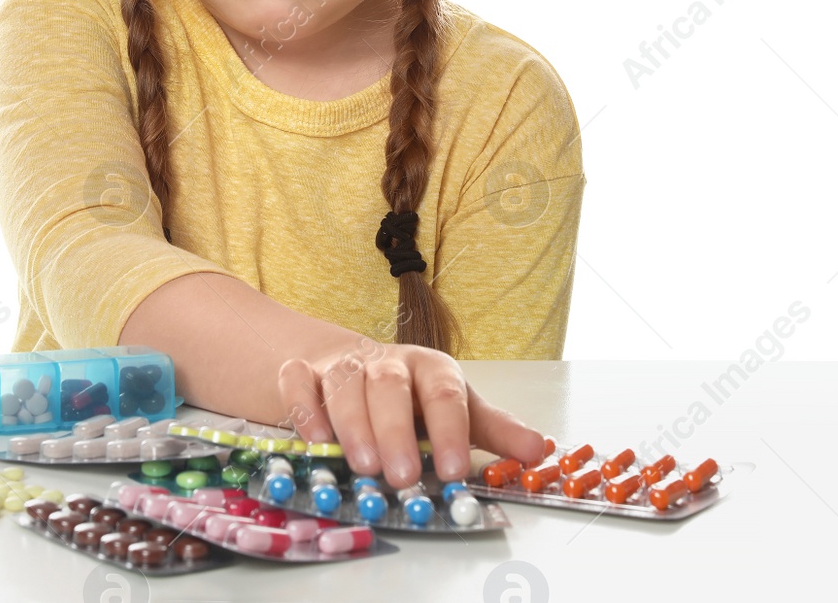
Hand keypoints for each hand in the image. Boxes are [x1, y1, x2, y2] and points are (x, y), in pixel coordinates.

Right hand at [277, 342, 545, 489]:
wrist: (355, 364)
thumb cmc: (415, 397)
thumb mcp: (458, 409)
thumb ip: (494, 431)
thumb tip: (540, 450)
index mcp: (431, 369)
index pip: (445, 394)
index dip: (450, 431)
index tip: (454, 470)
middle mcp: (387, 363)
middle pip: (391, 387)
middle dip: (397, 432)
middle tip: (402, 476)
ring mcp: (344, 365)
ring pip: (345, 385)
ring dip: (353, 426)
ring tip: (362, 467)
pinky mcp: (305, 372)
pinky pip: (297, 382)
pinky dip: (303, 408)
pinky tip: (314, 438)